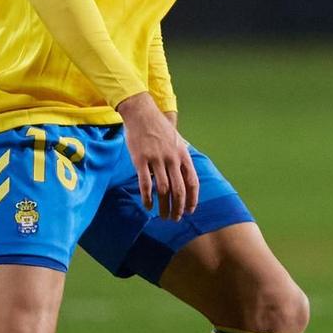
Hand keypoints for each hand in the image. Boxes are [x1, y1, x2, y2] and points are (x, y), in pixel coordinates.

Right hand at [115, 93, 197, 220]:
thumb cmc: (159, 128)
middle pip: (179, 190)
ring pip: (163, 190)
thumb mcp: (177, 140)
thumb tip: (186, 175)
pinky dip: (148, 198)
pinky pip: (146, 184)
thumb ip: (181, 158)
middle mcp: (172, 158)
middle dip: (179, 208)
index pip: (192, 182)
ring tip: (162, 216)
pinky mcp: (140, 160)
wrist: (141, 112)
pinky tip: (148, 206)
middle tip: (175, 219)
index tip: (190, 211)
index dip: (192, 199)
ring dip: (164, 207)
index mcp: (183, 155)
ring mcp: (156, 159)